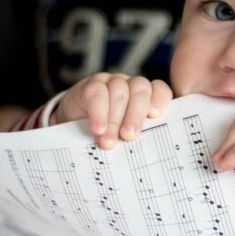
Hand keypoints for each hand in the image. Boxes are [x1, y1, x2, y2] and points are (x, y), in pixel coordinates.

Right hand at [54, 73, 171, 148]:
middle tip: (129, 136)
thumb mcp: (124, 134)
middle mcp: (131, 85)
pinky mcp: (92, 85)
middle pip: (140, 89)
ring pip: (119, 92)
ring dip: (115, 119)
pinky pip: (97, 93)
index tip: (155, 115)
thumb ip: (135, 135)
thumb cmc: (108, 131)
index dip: (160, 100)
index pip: (159, 90)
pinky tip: (98, 129)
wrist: (75, 122)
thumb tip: (143, 152)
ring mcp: (112, 82)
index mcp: (146, 96)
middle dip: (136, 114)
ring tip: (109, 141)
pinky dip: (98, 112)